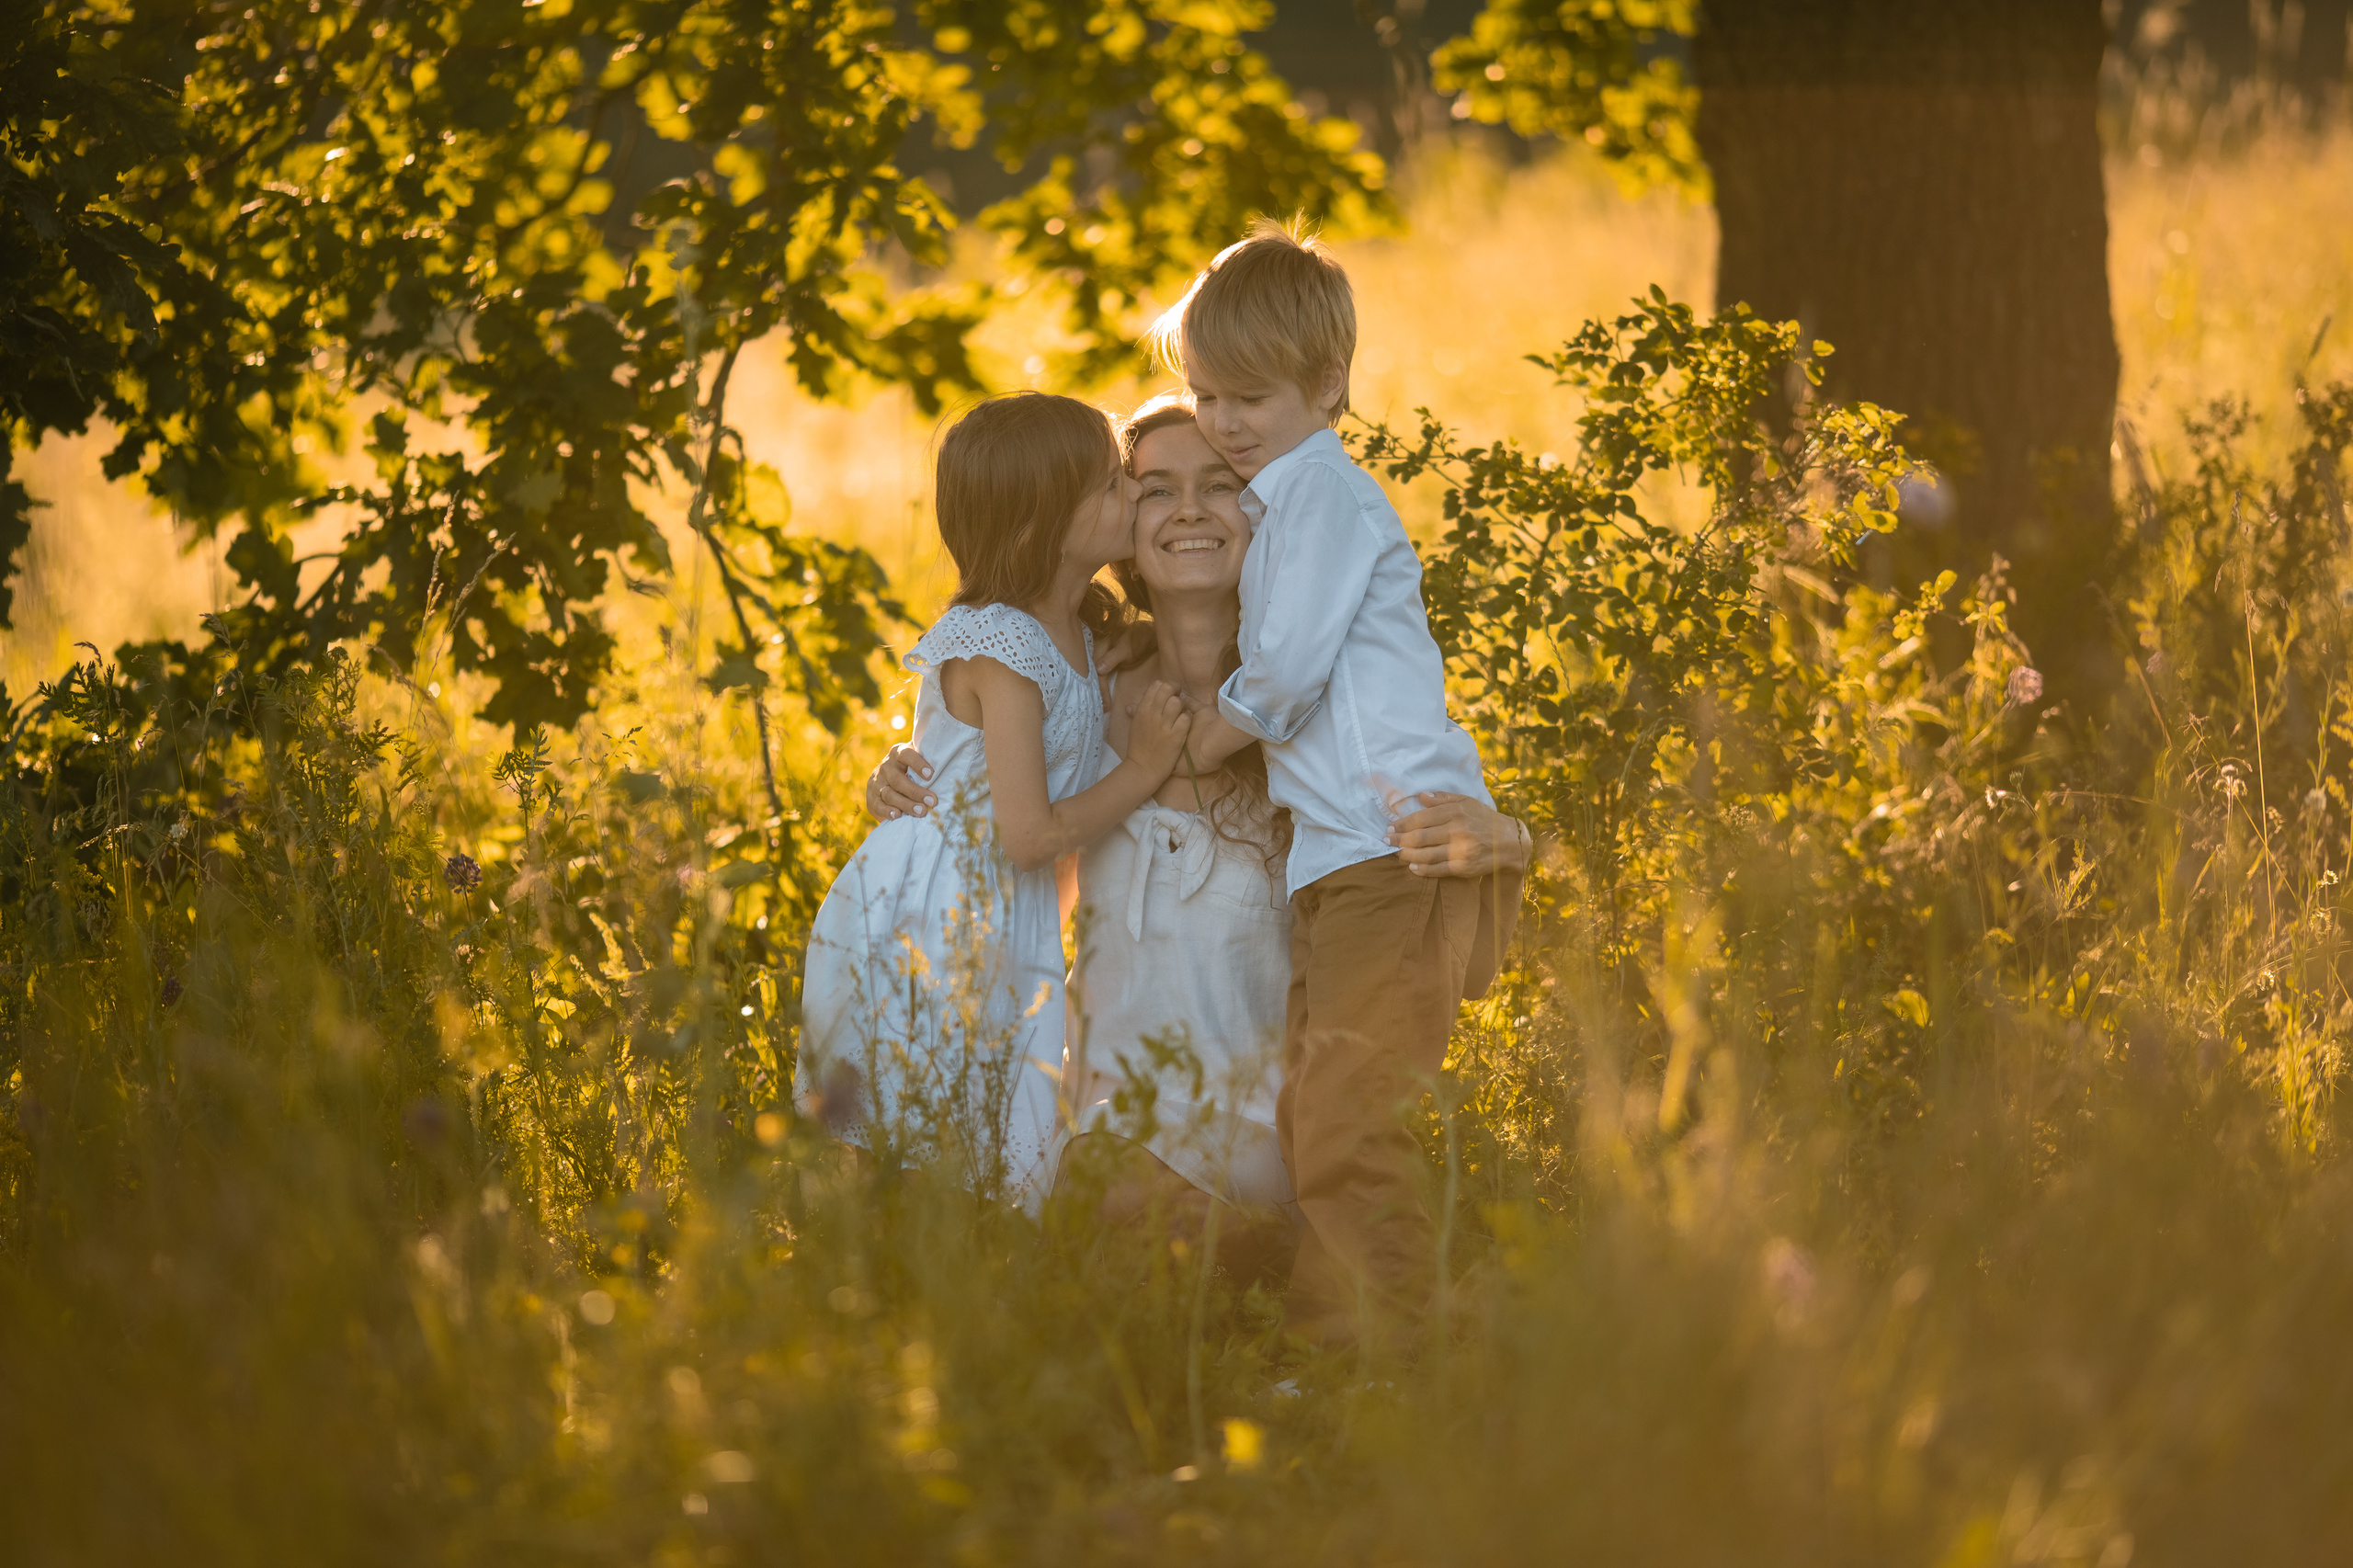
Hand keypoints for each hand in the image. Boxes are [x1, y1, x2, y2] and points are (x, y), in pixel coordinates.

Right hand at [866, 743, 935, 820]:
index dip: (918, 764)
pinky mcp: (871, 797)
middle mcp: (886, 766)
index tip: (931, 775)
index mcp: (898, 753)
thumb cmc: (911, 769)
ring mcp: (876, 782)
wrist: (885, 778)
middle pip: (898, 780)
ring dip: (906, 804)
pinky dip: (888, 811)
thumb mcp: (918, 760)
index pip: (906, 755)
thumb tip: (953, 766)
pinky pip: (878, 805)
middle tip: (932, 801)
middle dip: (916, 792)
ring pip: (889, 794)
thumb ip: (929, 759)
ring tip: (921, 811)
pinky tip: (898, 815)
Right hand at [1122, 680, 1194, 778]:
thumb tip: (1131, 704)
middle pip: (1168, 688)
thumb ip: (1137, 712)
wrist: (1143, 769)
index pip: (1156, 685)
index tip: (1170, 695)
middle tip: (1178, 701)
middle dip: (1176, 692)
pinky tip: (1185, 726)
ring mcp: (1164, 725)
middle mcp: (1152, 714)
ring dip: (1182, 707)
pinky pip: (1186, 717)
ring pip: (1178, 702)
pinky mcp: (1176, 736)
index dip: (1166, 687)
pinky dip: (1188, 719)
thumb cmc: (1139, 748)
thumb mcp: (1134, 726)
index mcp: (1142, 710)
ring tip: (1181, 715)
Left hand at [1386, 791, 1532, 877]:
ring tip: (1396, 853)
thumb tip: (1421, 796)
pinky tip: (1412, 867)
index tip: (1390, 826)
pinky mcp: (1464, 867)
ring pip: (1425, 854)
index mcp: (1456, 812)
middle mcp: (1457, 830)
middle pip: (1419, 837)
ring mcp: (1461, 850)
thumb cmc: (1484, 820)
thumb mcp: (1467, 802)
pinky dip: (1422, 869)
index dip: (1402, 824)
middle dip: (1398, 839)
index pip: (1421, 818)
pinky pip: (1438, 869)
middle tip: (1387, 840)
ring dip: (1406, 855)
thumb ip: (1443, 799)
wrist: (1510, 842)